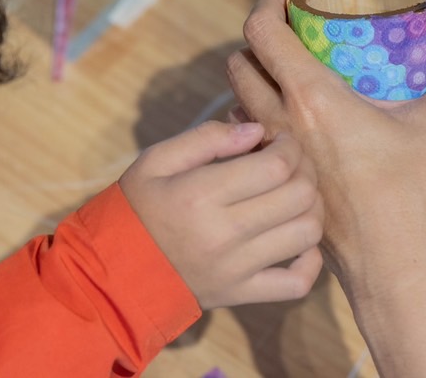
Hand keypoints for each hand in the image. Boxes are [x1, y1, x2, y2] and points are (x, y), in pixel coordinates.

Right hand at [119, 120, 323, 308]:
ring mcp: (236, 269)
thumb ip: (207, 138)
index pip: (276, 166)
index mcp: (201, 195)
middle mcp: (224, 234)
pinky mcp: (241, 295)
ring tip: (295, 195)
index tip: (282, 140)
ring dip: (312, 209)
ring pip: (306, 234)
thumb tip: (257, 130)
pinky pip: (297, 284)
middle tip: (292, 163)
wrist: (113, 272)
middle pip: (299, 196)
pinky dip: (311, 261)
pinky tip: (298, 240)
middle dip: (306, 170)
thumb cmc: (137, 207)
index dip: (290, 146)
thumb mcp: (156, 159)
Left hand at [227, 0, 425, 377]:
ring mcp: (275, 159)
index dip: (269, 4)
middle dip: (259, 42)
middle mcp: (280, 124)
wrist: (393, 271)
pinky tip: (298, 126)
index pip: (262, 31)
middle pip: (240, 63)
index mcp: (310, 99)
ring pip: (239, 103)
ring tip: (292, 77)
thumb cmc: (413, 198)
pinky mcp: (280, 185)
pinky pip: (251, 141)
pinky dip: (261, 122)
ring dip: (255, 81)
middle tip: (294, 36)